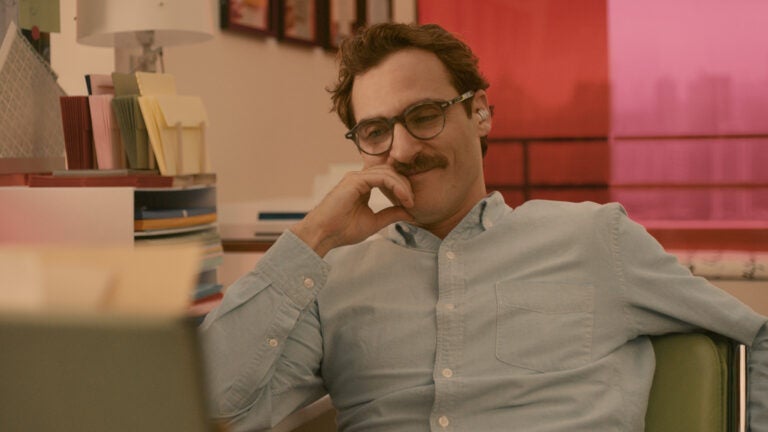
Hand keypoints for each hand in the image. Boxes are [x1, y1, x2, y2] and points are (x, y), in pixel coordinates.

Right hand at [290, 165, 414, 256]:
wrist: (323, 234)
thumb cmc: (342, 230)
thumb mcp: (374, 222)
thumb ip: (391, 214)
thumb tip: (410, 212)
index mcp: (363, 186)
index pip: (389, 178)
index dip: (403, 189)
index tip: (411, 205)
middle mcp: (359, 178)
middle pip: (390, 172)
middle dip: (405, 185)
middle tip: (413, 203)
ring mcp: (356, 178)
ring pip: (388, 172)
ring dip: (403, 186)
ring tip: (410, 201)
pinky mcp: (355, 181)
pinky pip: (381, 177)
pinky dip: (395, 186)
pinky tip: (403, 197)